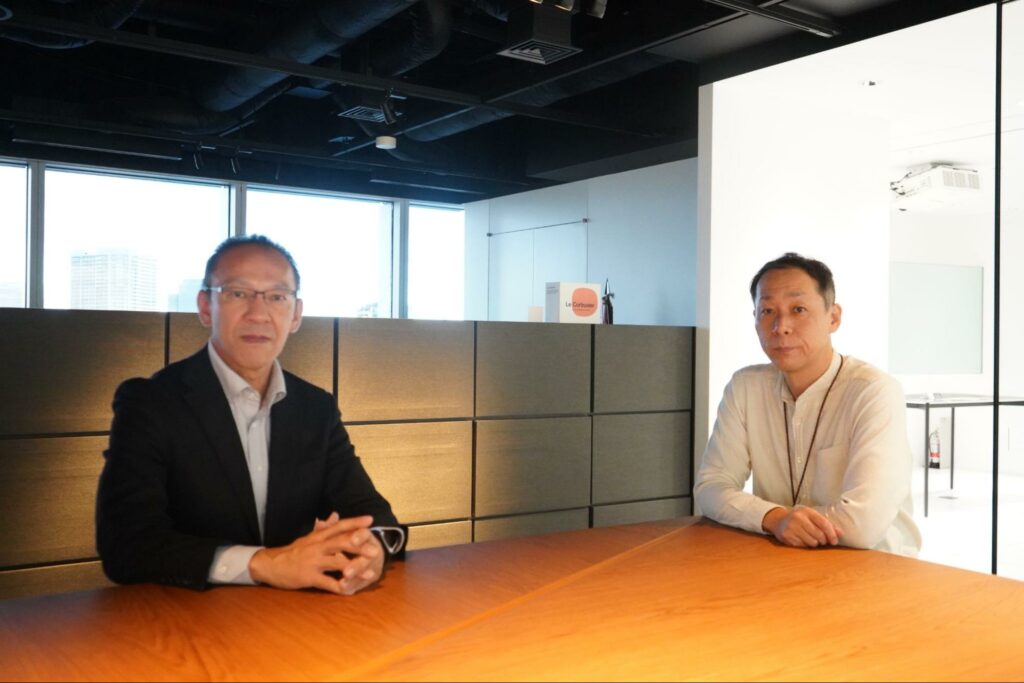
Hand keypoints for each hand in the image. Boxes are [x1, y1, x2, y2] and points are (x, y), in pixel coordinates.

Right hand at [249, 513, 382, 593]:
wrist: (270, 564)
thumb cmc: (293, 551)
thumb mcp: (308, 537)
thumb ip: (324, 527)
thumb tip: (336, 514)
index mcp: (318, 537)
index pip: (338, 526)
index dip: (354, 522)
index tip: (370, 519)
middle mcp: (317, 547)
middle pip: (340, 543)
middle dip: (359, 546)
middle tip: (375, 550)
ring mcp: (313, 562)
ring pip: (336, 563)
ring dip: (354, 568)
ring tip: (370, 573)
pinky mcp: (308, 577)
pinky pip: (327, 583)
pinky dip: (339, 587)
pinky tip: (350, 591)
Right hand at [762, 506, 842, 547]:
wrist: (778, 520)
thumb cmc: (799, 519)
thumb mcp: (812, 517)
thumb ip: (827, 524)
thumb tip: (841, 534)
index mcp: (807, 512)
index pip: (824, 524)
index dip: (832, 534)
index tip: (835, 540)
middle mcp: (798, 518)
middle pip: (819, 535)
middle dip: (823, 540)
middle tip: (822, 540)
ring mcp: (791, 528)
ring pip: (812, 542)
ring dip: (815, 543)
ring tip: (811, 538)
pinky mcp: (787, 537)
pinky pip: (803, 546)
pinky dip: (805, 545)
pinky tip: (802, 539)